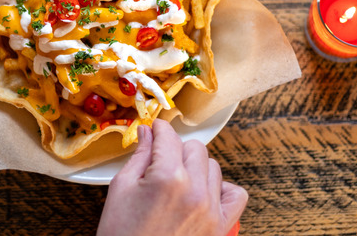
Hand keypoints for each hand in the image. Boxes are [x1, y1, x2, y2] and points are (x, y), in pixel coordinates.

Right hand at [97, 119, 247, 235]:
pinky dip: (222, 189)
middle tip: (160, 163)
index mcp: (168, 177)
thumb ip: (139, 156)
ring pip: (213, 167)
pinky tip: (203, 193)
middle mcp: (194, 191)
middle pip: (194, 148)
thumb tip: (148, 133)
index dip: (158, 130)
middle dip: (176, 150)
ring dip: (196, 169)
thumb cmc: (122, 235)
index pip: (169, 137)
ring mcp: (210, 210)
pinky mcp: (219, 227)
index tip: (155, 130)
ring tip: (177, 183)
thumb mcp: (121, 189)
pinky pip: (235, 195)